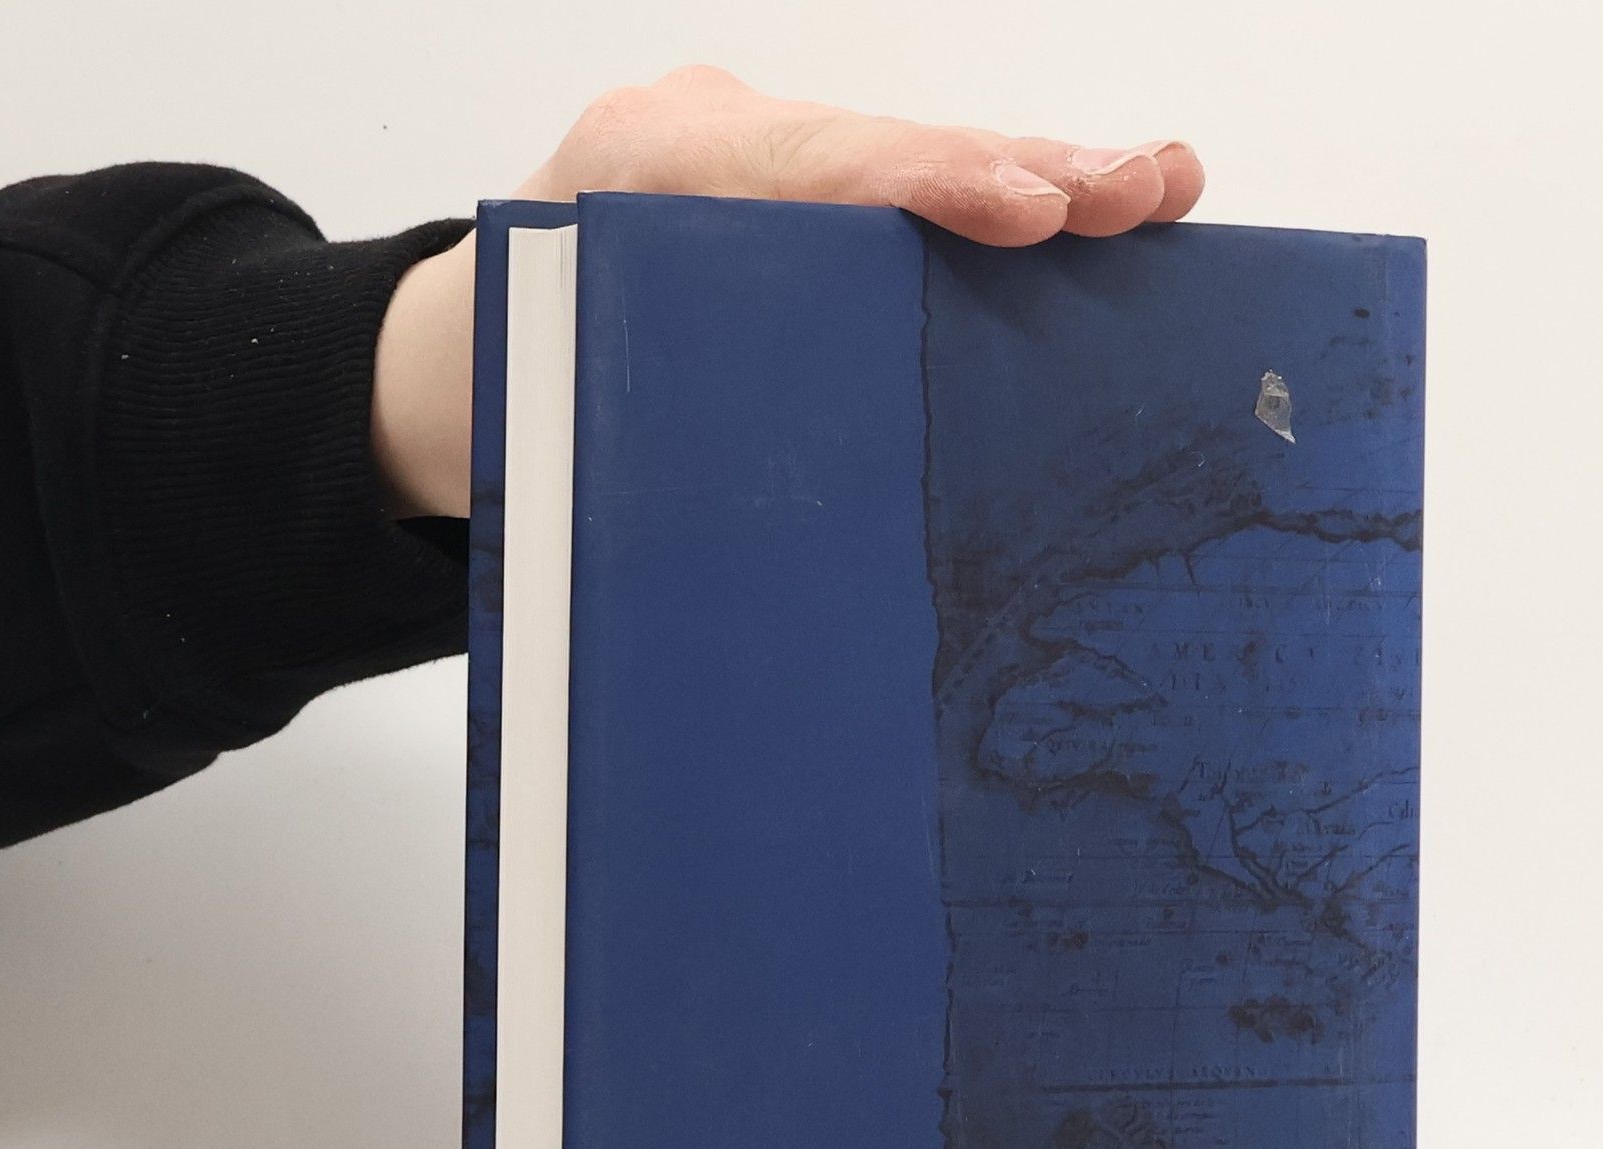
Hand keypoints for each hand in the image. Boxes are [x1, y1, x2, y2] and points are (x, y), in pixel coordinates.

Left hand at [373, 68, 1203, 517]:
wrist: (444, 360)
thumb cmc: (507, 406)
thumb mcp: (571, 431)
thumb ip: (680, 453)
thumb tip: (824, 552)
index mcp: (635, 181)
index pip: (809, 171)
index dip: (930, 188)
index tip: (1028, 211)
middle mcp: (702, 142)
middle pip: (887, 148)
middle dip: (1022, 170)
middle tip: (1137, 192)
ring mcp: (749, 155)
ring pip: (910, 161)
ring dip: (1042, 178)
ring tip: (1158, 187)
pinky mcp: (785, 186)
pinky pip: (900, 189)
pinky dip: (999, 202)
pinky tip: (1095, 204)